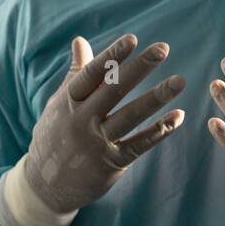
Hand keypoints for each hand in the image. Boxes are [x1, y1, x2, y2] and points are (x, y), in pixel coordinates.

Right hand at [24, 34, 186, 213]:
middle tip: (163, 48)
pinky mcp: (111, 163)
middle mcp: (82, 120)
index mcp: (68, 101)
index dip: (112, 56)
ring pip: (131, 115)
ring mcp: (96, 142)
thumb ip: (76, 73)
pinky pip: (139, 144)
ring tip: (179, 81)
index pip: (92, 74)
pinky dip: (159, 130)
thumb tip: (80, 40)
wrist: (45, 186)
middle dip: (139, 67)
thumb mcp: (58, 104)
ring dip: (157, 97)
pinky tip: (178, 116)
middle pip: (114, 89)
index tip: (132, 39)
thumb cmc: (55, 136)